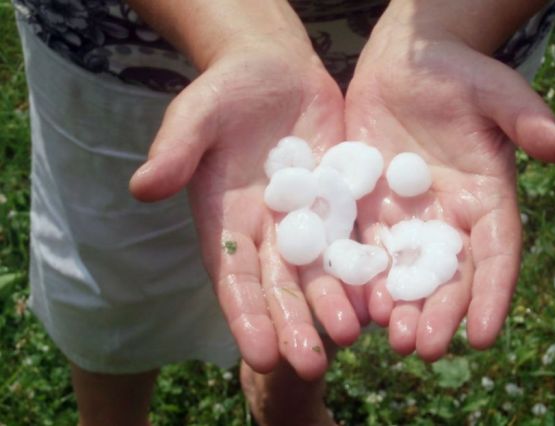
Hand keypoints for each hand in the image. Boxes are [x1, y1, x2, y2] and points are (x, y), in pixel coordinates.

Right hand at [130, 37, 363, 379]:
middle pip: (280, 286)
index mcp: (226, 222)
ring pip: (322, 271)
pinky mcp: (341, 202)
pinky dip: (368, 265)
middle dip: (294, 326)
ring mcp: (308, 220)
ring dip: (335, 304)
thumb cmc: (225, 91)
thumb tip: (141, 188)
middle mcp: (267, 232)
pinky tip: (383, 292)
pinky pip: (356, 237)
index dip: (246, 315)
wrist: (273, 70)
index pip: (234, 277)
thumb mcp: (196, 115)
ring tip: (352, 335)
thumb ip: (175, 151)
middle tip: (312, 367)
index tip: (260, 354)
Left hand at [346, 24, 554, 359]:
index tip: (486, 336)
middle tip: (424, 349)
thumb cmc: (458, 73)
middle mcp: (446, 216)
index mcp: (484, 198)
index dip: (492, 294)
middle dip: (438, 312)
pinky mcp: (366, 204)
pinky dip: (360, 274)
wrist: (404, 62)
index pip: (494, 254)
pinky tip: (353, 301)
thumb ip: (525, 119)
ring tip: (390, 337)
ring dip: (397, 305)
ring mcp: (404, 213)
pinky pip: (362, 244)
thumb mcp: (495, 91)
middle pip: (446, 274)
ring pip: (402, 269)